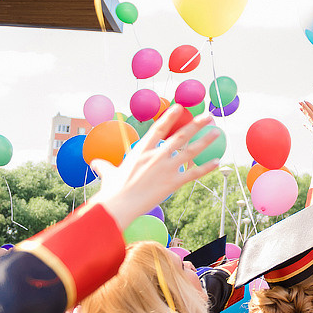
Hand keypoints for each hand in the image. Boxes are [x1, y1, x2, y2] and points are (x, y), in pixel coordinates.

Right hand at [88, 106, 220, 230]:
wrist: (118, 205)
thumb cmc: (112, 190)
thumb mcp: (109, 174)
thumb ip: (105, 166)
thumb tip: (95, 163)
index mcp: (141, 151)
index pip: (158, 129)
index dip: (170, 117)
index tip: (180, 107)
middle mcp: (156, 156)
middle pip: (180, 136)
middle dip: (196, 124)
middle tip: (209, 116)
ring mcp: (165, 168)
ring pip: (190, 151)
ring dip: (205, 141)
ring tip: (217, 132)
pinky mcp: (172, 182)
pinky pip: (193, 173)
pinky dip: (206, 167)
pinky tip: (217, 162)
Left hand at [299, 101, 312, 154]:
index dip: (311, 107)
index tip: (306, 101)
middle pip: (310, 114)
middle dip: (305, 108)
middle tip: (300, 102)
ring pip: (309, 119)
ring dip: (305, 113)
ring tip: (300, 108)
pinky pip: (310, 127)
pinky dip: (306, 125)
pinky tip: (303, 123)